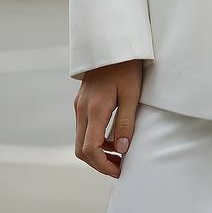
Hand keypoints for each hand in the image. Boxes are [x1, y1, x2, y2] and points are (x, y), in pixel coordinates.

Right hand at [73, 59, 143, 177]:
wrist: (113, 42)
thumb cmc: (127, 66)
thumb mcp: (132, 94)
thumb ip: (126, 122)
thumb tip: (122, 149)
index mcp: (94, 109)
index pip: (90, 149)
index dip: (103, 165)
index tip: (119, 170)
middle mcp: (81, 109)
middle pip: (81, 149)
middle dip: (98, 163)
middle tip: (119, 167)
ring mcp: (79, 105)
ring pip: (81, 139)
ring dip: (97, 151)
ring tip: (119, 153)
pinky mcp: (81, 100)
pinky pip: (83, 127)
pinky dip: (95, 138)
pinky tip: (112, 136)